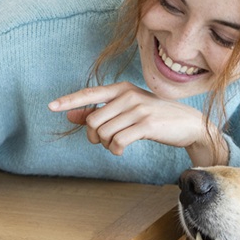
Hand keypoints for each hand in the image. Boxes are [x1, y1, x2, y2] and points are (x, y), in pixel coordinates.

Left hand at [48, 82, 228, 166]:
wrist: (188, 124)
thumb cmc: (155, 117)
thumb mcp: (128, 110)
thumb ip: (100, 111)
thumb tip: (71, 115)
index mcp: (122, 89)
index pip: (90, 93)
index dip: (69, 101)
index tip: (51, 106)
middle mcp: (128, 95)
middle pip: (93, 120)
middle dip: (93, 136)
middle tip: (104, 140)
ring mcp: (138, 109)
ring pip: (103, 133)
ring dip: (105, 144)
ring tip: (116, 144)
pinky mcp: (147, 125)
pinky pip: (117, 142)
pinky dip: (115, 150)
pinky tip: (121, 149)